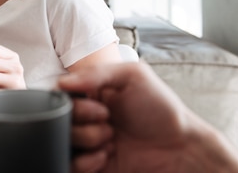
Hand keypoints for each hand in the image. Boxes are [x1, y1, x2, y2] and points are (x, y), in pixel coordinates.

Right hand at [59, 62, 206, 172]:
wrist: (180, 148)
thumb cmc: (161, 109)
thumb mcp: (133, 76)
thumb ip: (96, 73)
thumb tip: (62, 81)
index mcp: (92, 92)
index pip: (60, 93)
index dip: (72, 100)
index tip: (97, 103)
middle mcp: (87, 116)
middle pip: (57, 117)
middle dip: (82, 121)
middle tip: (108, 121)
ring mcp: (88, 141)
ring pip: (62, 141)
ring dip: (85, 140)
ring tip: (110, 139)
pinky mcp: (91, 165)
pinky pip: (70, 165)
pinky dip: (85, 162)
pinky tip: (106, 156)